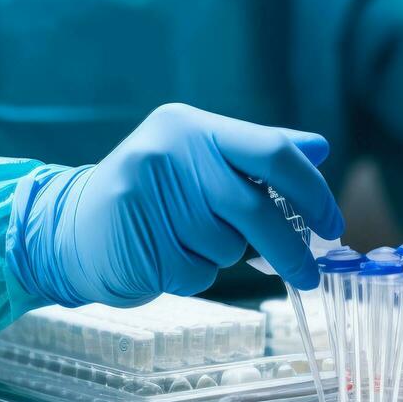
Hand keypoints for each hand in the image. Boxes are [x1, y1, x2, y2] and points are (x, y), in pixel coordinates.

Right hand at [7, 103, 342, 306]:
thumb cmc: (154, 196)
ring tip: (186, 241)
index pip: (272, 151)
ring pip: (225, 246)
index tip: (331, 224)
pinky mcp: (134, 236)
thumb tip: (320, 148)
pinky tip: (163, 256)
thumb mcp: (202, 161)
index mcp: (193, 125)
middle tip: (309, 275)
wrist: (71, 228)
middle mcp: (169, 149)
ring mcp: (147, 192)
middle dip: (289, 249)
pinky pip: (194, 273)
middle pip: (255, 207)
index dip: (310, 191)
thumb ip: (259, 156)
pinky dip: (191, 275)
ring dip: (220, 258)